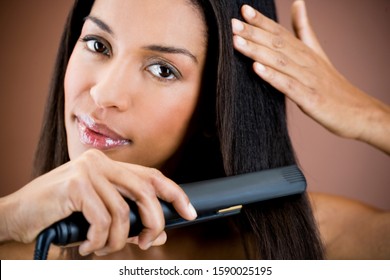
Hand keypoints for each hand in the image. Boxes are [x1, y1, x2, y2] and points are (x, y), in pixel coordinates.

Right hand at [0, 149, 196, 255]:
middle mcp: (101, 162)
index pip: (152, 176)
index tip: (189, 212)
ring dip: (116, 240)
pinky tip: (86, 245)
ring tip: (101, 248)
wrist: (16, 216)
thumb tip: (157, 232)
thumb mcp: (98, 216)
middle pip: (145, 192)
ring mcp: (88, 170)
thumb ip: (127, 219)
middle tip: (145, 242)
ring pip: (123, 212)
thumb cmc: (58, 216)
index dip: (175, 193)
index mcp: (110, 165)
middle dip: (153, 222)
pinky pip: (102, 220)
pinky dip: (98, 241)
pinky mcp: (76, 183)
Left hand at [232, 1, 389, 153]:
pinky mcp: (310, 98)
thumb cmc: (331, 84)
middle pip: (277, 44)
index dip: (261, 21)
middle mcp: (306, 61)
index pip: (280, 32)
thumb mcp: (317, 54)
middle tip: (232, 24)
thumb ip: (304, 30)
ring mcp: (308, 79)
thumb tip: (297, 3)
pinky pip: (288, 86)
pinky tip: (256, 69)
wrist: (357, 111)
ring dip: (257, 51)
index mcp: (305, 51)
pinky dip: (272, 77)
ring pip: (280, 61)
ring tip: (237, 42)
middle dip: (253, 33)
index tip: (243, 10)